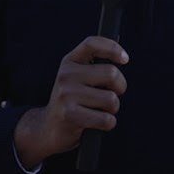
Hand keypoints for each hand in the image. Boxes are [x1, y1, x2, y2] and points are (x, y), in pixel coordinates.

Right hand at [13, 36, 128, 168]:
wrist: (48, 129)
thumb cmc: (72, 102)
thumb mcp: (77, 79)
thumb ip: (95, 67)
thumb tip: (122, 56)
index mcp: (69, 62)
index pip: (91, 44)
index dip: (112, 47)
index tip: (125, 59)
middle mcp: (66, 75)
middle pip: (111, 74)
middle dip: (120, 88)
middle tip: (111, 95)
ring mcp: (66, 94)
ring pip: (111, 99)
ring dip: (112, 109)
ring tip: (99, 111)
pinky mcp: (70, 115)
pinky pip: (106, 119)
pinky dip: (108, 124)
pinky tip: (96, 124)